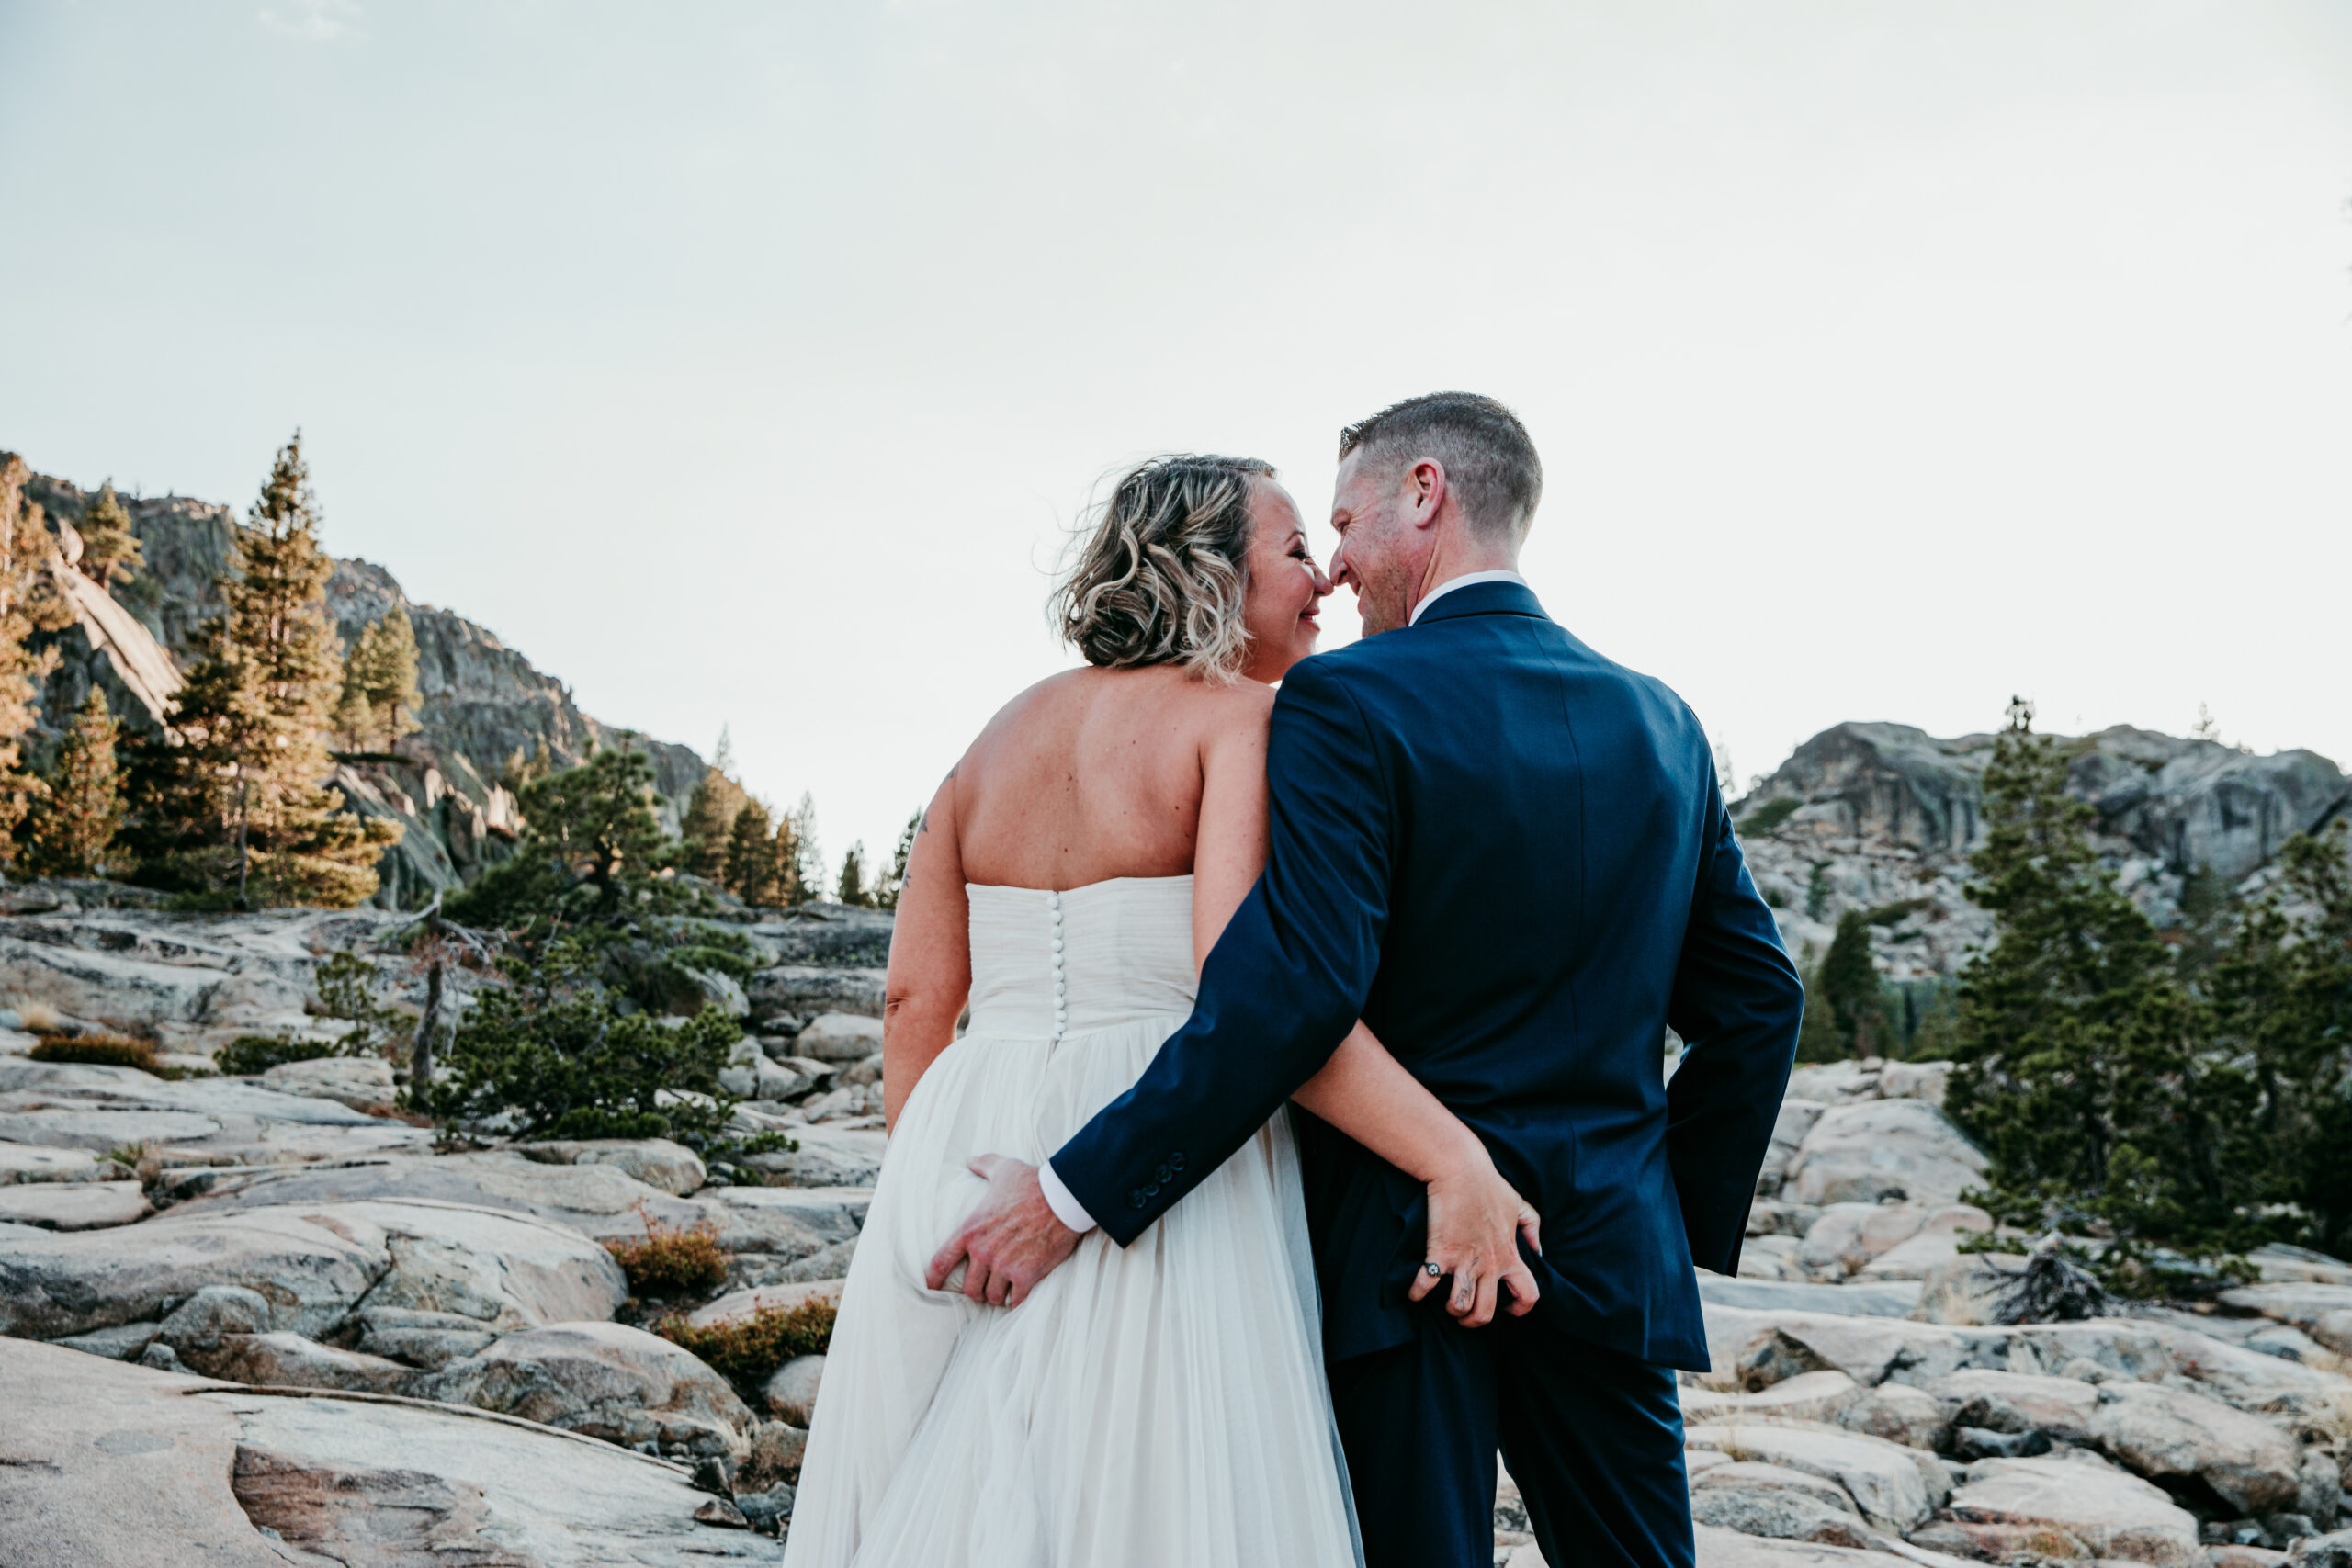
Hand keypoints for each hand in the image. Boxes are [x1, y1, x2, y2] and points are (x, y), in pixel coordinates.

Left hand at [924, 1154, 1083, 1308]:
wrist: (1064, 1198)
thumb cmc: (1032, 1183)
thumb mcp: (1003, 1169)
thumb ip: (983, 1165)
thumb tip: (969, 1161)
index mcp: (971, 1229)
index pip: (941, 1261)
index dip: (933, 1279)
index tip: (932, 1287)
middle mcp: (983, 1251)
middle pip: (969, 1288)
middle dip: (977, 1289)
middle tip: (985, 1285)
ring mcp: (1004, 1265)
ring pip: (991, 1296)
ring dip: (997, 1295)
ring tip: (1003, 1290)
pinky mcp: (1026, 1276)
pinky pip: (1014, 1300)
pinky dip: (1016, 1300)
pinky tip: (1020, 1294)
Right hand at [1410, 1150, 1541, 1328]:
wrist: (1460, 1168)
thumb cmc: (1488, 1184)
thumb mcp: (1519, 1204)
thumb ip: (1533, 1227)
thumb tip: (1539, 1250)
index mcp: (1510, 1254)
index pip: (1529, 1295)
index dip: (1521, 1309)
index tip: (1508, 1308)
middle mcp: (1490, 1263)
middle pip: (1486, 1312)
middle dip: (1474, 1321)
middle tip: (1466, 1314)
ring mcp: (1464, 1260)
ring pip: (1459, 1305)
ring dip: (1452, 1309)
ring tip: (1447, 1303)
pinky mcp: (1439, 1252)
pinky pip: (1425, 1285)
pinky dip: (1416, 1293)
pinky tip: (1415, 1291)